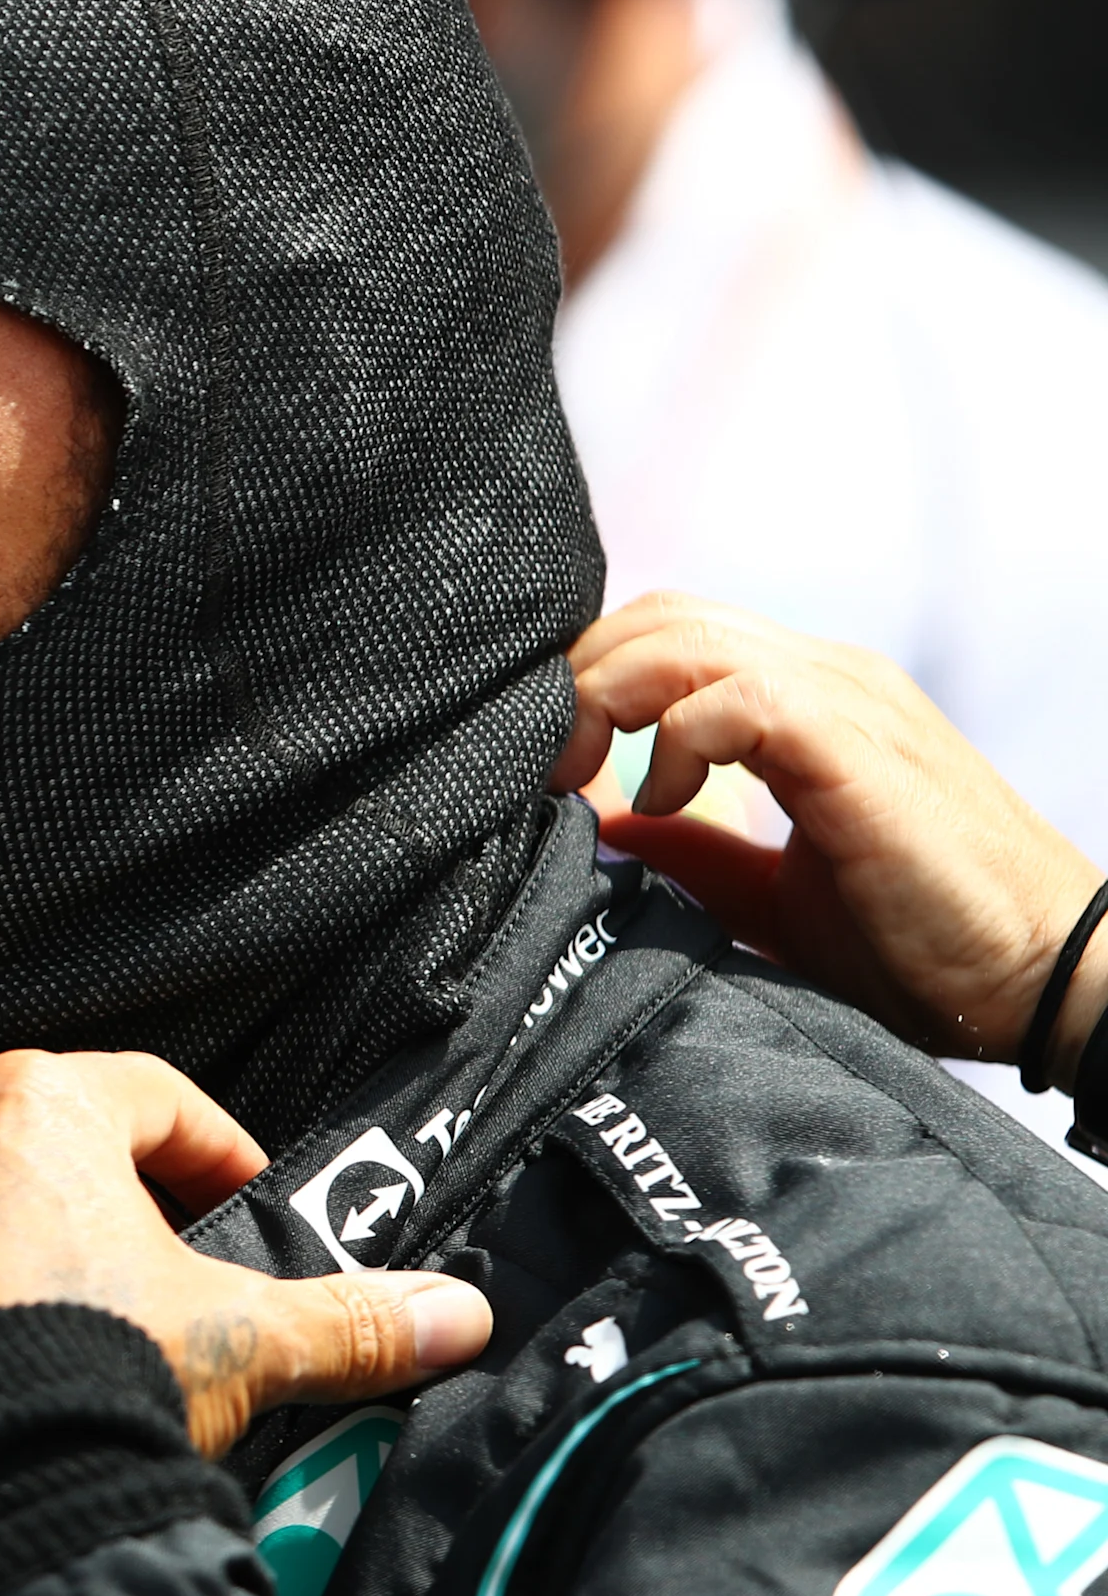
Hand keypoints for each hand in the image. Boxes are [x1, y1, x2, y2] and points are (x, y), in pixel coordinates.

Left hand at [0, 1052, 490, 1457]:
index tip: (246, 1205)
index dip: (216, 1151)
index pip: (150, 1095)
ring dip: (8, 1270)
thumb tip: (460, 1314)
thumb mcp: (245, 1342)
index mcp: (29, 1109)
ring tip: (74, 1347)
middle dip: (106, 1209)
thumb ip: (353, 1319)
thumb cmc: (95, 1378)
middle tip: (165, 1280)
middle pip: (39, 1155)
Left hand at [554, 592, 1106, 1071]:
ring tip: (586, 776)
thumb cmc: (925, 946)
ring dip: (611, 695)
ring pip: (690, 636)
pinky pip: (746, 693)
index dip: (591, 680)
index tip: (549, 764)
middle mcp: (828, 680)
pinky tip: (669, 796)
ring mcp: (850, 704)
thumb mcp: (776, 896)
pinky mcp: (862, 749)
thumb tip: (609, 828)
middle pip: (665, 615)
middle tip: (550, 766)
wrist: (1046, 980)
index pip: (672, 634)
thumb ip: (701, 854)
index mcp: (807, 703)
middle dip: (582, 677)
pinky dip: (680, 732)